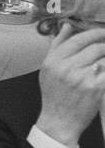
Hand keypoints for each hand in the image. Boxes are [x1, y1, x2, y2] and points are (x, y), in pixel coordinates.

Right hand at [35, 25, 104, 147]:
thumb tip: (68, 25)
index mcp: (53, 62)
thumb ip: (57, 45)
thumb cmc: (54, 95)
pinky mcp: (96, 88)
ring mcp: (82, 78)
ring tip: (104, 62)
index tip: (103, 33)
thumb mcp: (48, 69)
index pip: (78, 39)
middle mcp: (66, 68)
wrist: (59, 121)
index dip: (95, 33)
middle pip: (96, 47)